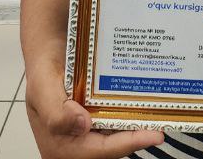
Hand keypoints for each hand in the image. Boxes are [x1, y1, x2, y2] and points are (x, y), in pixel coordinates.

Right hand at [26, 69, 164, 158]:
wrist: (47, 53)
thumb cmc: (43, 70)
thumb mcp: (43, 86)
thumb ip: (57, 111)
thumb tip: (82, 126)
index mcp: (58, 145)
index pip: (98, 151)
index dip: (127, 144)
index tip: (153, 135)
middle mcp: (71, 146)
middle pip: (109, 149)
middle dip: (134, 138)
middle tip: (160, 125)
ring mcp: (81, 137)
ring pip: (113, 140)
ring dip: (132, 130)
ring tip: (156, 118)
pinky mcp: (90, 126)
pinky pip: (111, 127)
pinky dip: (125, 120)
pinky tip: (140, 109)